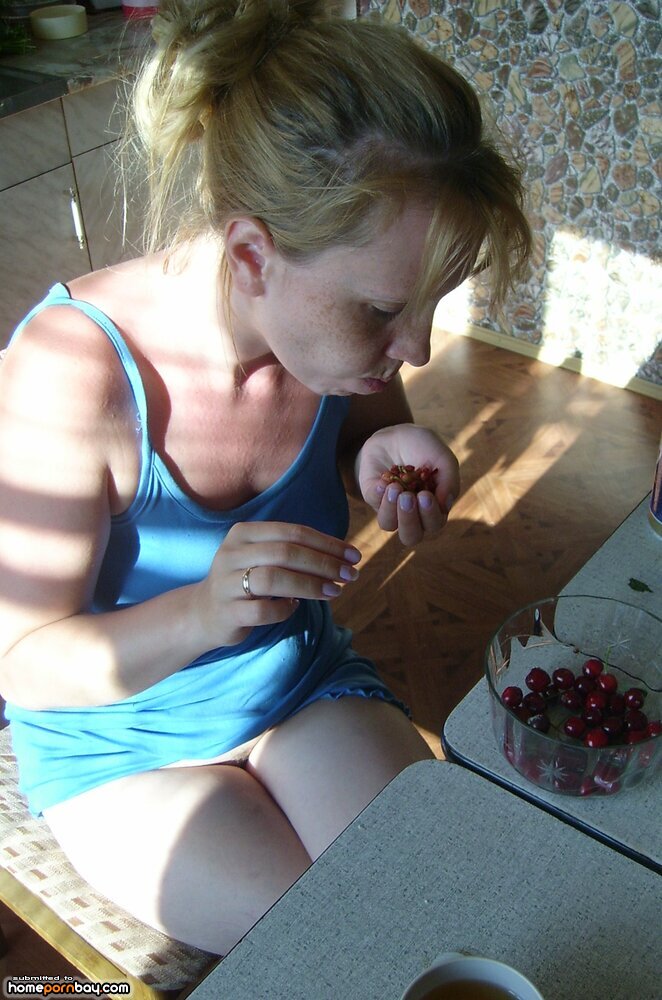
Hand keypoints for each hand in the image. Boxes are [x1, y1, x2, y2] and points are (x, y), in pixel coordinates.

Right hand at [195, 522, 361, 647]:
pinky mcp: (226, 612)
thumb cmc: (246, 581)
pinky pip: (262, 610)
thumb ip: (295, 552)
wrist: (205, 612)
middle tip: (351, 575)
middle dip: (324, 564)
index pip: (293, 532)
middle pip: (286, 553)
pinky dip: (284, 610)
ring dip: (310, 585)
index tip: (354, 555)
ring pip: (273, 579)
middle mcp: (231, 553)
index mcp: (244, 533)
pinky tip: (294, 608)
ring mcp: (226, 583)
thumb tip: (343, 556)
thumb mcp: (264, 557)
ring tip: (334, 592)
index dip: (327, 543)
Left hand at [357, 423, 459, 545]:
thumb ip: (450, 480)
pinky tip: (384, 480)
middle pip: (412, 536)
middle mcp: (412, 513)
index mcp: (434, 507)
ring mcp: (391, 506)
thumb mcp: (442, 457)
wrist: (398, 433)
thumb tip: (446, 506)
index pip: (434, 524)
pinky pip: (374, 503)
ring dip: (392, 510)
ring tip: (395, 487)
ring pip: (389, 525)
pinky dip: (379, 493)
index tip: (426, 495)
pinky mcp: (374, 496)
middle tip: (409, 497)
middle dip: (410, 520)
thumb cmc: (425, 448)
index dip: (430, 515)